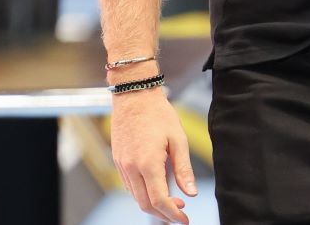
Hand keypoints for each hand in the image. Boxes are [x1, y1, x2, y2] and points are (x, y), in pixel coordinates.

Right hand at [111, 90, 196, 222]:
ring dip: (153, 205)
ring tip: (173, 202)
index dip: (173, 214)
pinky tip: (157, 188)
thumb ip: (183, 169)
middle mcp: (131, 169)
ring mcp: (121, 166)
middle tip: (181, 213)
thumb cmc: (159, 114)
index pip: (159, 200)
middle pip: (145, 204)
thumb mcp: (178, 139)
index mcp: (148, 164)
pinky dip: (143, 193)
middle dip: (163, 214)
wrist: (134, 96)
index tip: (185, 220)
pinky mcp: (118, 162)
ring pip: (136, 197)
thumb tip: (191, 193)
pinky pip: (130, 186)